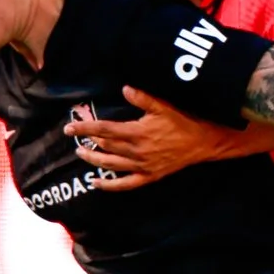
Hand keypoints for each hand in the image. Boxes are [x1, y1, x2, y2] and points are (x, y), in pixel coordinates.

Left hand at [66, 85, 239, 188]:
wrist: (203, 142)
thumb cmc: (183, 121)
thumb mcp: (164, 106)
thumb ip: (142, 98)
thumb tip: (124, 88)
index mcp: (137, 132)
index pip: (104, 130)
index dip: (85, 128)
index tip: (70, 127)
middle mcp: (137, 151)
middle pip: (105, 147)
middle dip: (87, 141)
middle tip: (74, 136)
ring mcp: (143, 166)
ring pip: (111, 165)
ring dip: (94, 160)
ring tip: (81, 154)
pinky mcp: (149, 176)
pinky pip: (126, 184)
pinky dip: (110, 185)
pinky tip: (97, 183)